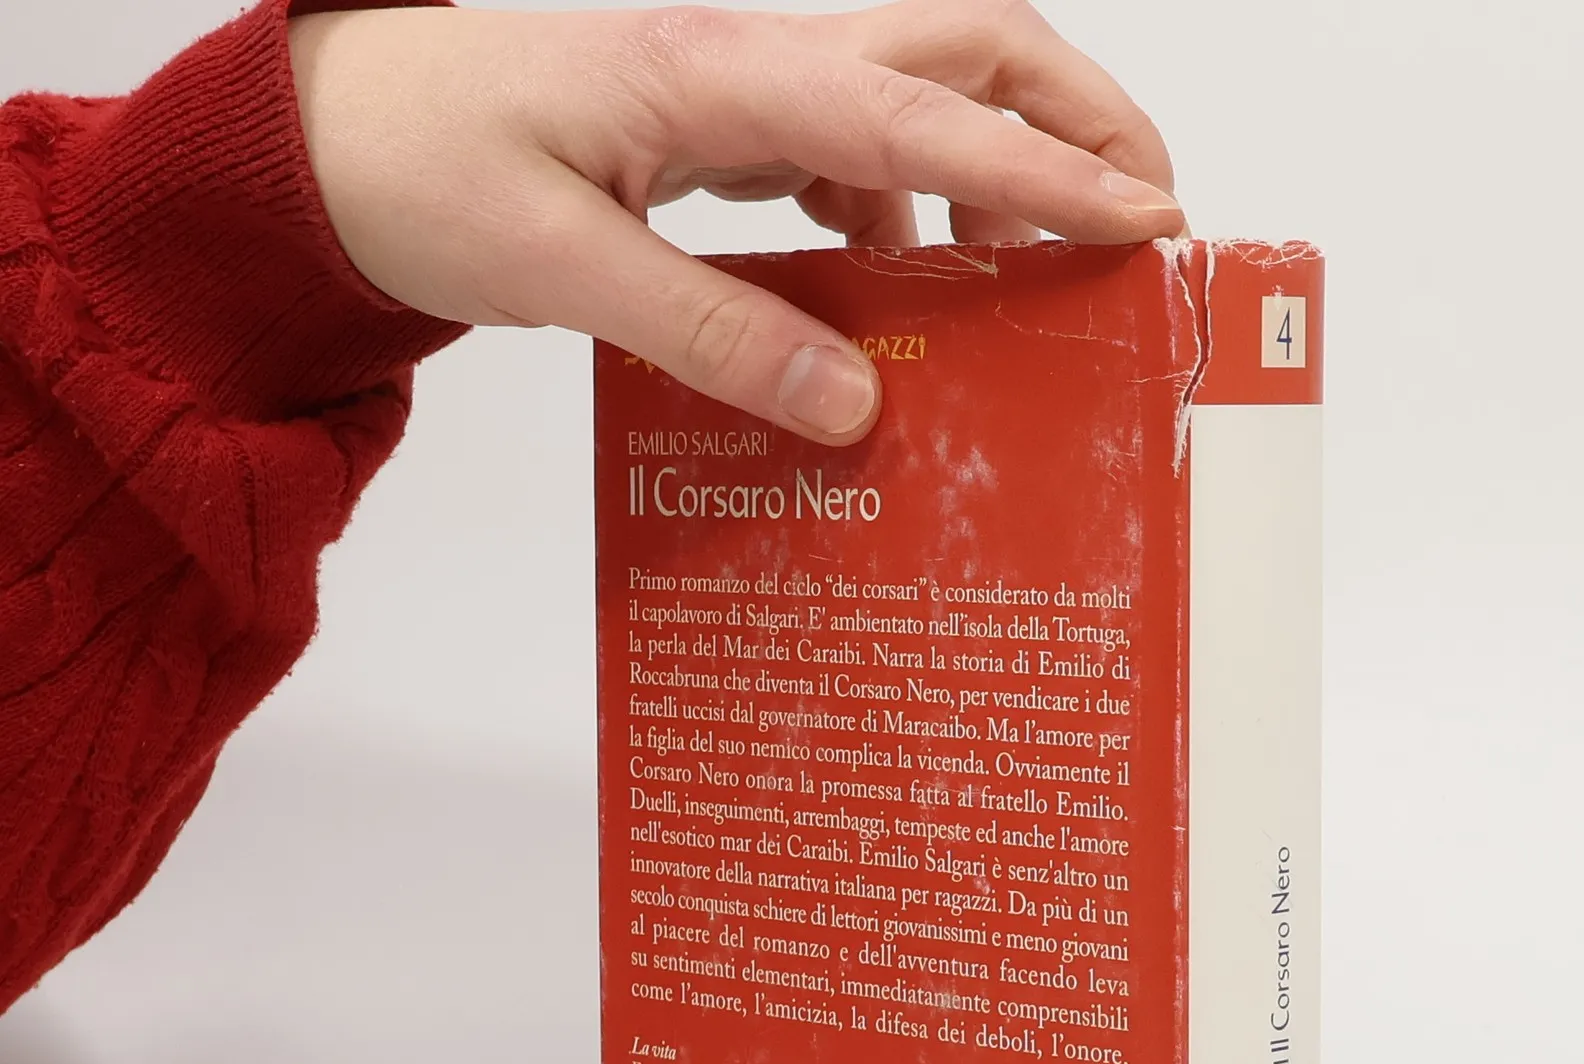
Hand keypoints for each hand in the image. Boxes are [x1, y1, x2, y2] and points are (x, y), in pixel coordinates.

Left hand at [288, 3, 1182, 443]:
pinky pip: (861, 151)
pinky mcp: (732, 132)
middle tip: (1147, 213)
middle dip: (1075, 116)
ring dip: (1006, 160)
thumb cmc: (427, 172)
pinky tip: (906, 285)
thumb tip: (854, 407)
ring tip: (1042, 274)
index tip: (1143, 226)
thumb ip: (711, 331)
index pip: (923, 112)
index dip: (1044, 172)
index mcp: (725, 75)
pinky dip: (916, 207)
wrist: (346, 135)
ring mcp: (751, 90)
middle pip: (964, 44)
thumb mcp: (557, 269)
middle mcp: (759, 61)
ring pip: (926, 89)